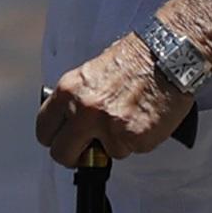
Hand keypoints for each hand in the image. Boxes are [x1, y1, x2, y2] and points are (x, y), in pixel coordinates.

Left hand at [35, 34, 191, 166]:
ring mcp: (107, 127)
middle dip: (75, 157)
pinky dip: (137, 142)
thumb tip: (71, 126)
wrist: (168, 55)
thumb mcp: (91, 75)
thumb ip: (76, 102)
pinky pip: (129, 152)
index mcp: (69, 92)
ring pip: (102, 155)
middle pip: (62, 153)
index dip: (54, 140)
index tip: (63, 142)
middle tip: (89, 152)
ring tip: (130, 119)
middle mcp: (84, 110)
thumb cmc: (135, 60)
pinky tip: (144, 121)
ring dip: (115, 144)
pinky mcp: (132, 139)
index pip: (43, 129)